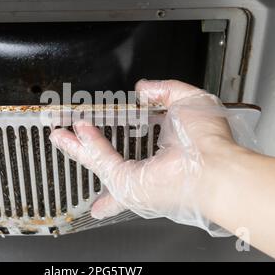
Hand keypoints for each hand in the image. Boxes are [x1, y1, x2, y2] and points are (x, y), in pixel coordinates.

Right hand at [50, 80, 250, 235]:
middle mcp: (148, 170)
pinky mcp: (128, 185)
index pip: (134, 147)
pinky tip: (78, 129)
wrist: (215, 166)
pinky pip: (103, 163)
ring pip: (98, 163)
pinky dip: (89, 146)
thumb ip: (165, 90)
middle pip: (107, 160)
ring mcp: (136, 180)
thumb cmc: (210, 141)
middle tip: (67, 138)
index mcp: (163, 152)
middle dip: (84, 150)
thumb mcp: (189, 101)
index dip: (123, 140)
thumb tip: (143, 89)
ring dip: (78, 148)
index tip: (104, 136)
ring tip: (59, 134)